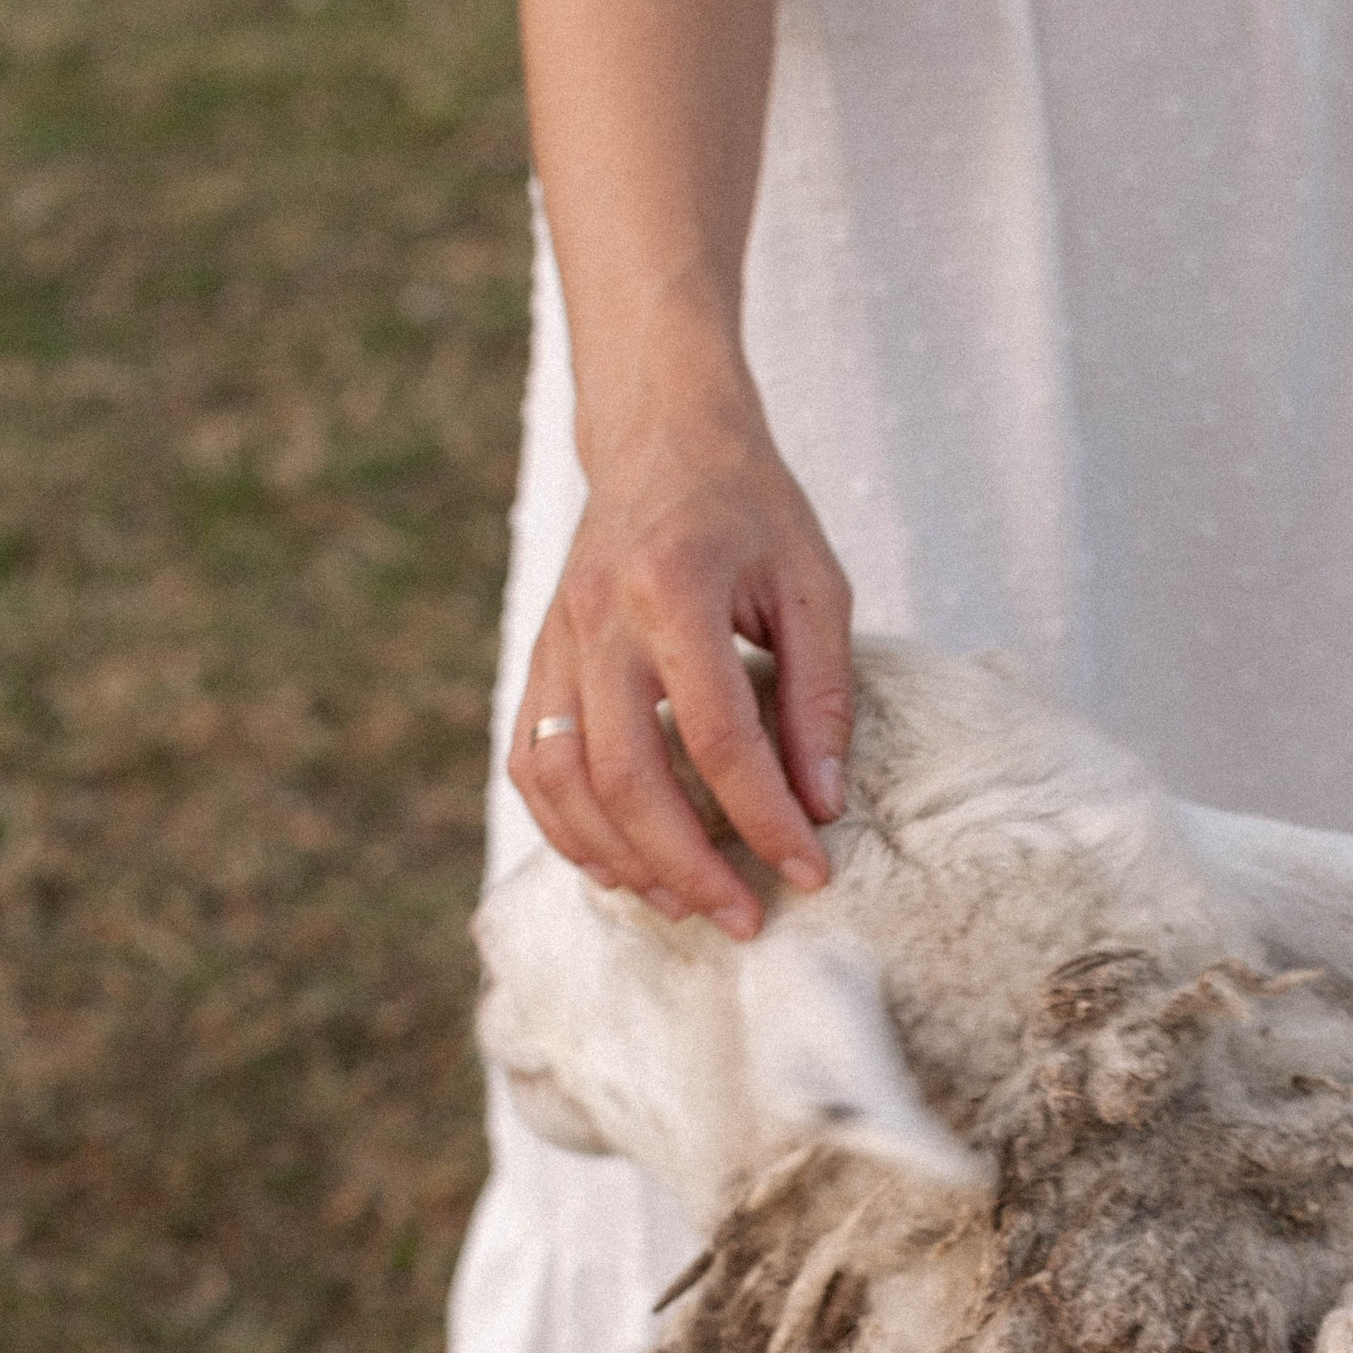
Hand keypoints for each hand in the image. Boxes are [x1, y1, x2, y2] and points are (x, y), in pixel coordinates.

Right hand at [512, 399, 852, 937]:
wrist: (660, 433)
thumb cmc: (750, 506)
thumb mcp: (814, 583)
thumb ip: (819, 695)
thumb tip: (821, 805)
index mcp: (675, 588)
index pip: (719, 737)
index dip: (766, 818)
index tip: (810, 872)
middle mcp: (600, 618)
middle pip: (626, 775)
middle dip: (686, 864)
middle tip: (742, 918)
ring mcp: (556, 639)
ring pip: (563, 778)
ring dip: (620, 856)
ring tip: (683, 902)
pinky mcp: (538, 656)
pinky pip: (531, 760)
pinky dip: (565, 825)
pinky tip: (617, 863)